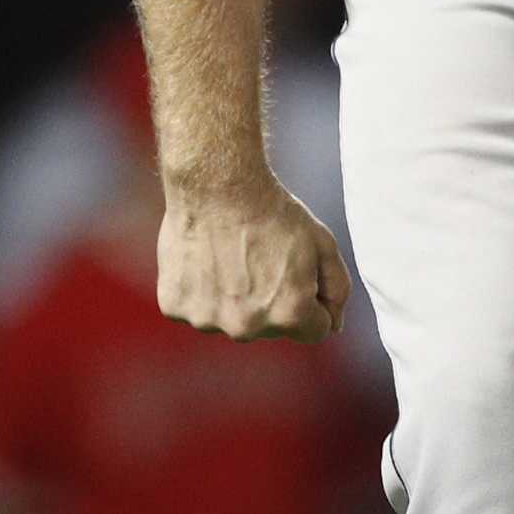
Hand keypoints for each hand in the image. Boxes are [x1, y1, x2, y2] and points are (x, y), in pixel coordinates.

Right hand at [157, 183, 350, 342]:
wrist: (217, 184)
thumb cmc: (272, 211)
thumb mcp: (323, 243)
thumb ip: (337, 289)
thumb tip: (334, 324)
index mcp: (289, 314)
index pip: (315, 329)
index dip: (314, 299)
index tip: (298, 272)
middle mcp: (247, 327)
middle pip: (271, 327)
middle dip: (274, 300)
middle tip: (262, 257)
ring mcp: (208, 320)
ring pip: (230, 318)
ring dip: (234, 297)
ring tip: (231, 255)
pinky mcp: (175, 307)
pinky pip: (196, 307)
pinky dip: (201, 289)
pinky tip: (206, 257)